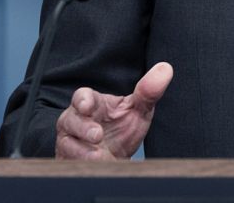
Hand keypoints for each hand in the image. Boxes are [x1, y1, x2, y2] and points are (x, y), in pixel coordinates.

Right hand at [55, 62, 173, 159]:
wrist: (116, 159)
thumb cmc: (122, 128)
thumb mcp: (138, 110)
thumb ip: (148, 91)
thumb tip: (165, 68)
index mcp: (92, 104)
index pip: (82, 96)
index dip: (82, 100)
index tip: (87, 106)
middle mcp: (76, 121)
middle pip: (70, 120)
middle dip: (83, 128)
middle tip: (98, 135)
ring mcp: (69, 142)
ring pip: (67, 144)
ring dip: (82, 151)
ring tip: (99, 156)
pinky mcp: (68, 161)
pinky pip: (69, 162)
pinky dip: (82, 165)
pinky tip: (98, 166)